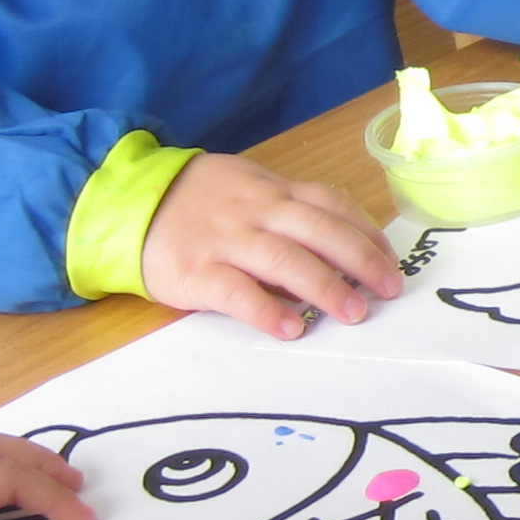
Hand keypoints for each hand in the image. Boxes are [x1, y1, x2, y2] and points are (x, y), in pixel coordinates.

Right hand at [138, 153, 399, 338]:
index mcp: (273, 191)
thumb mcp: (248, 189)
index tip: (390, 261)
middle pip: (320, 231)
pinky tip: (291, 329)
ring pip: (286, 260)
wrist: (129, 204)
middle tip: (390, 290)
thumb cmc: (200, 202)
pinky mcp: (197, 271)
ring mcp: (227, 240)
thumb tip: (343, 247)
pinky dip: (267, 311)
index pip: (331, 206)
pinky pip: (238, 292)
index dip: (366, 233)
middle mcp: (257, 212)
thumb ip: (291, 211)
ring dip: (326, 287)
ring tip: (355, 313)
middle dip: (361, 261)